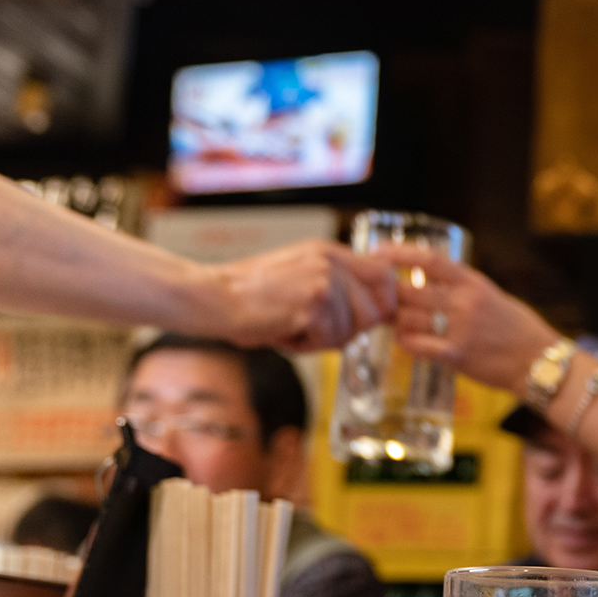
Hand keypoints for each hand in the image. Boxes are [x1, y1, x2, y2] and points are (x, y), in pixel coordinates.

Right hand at [211, 239, 393, 350]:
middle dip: (350, 332)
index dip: (385, 304)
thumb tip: (378, 314)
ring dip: (321, 341)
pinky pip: (328, 340)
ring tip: (289, 327)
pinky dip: (304, 346)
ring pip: (350, 331)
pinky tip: (282, 331)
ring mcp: (324, 280)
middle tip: (314, 331)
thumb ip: (337, 288)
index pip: (384, 275)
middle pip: (374, 311)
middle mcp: (331, 261)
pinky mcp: (313, 302)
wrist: (213, 298)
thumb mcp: (300, 278)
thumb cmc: (252, 297)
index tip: (374, 321)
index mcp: (329, 251)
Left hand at [377, 247, 559, 391]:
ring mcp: (459, 329)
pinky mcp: (456, 355)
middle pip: (408, 291)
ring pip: (408, 319)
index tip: (378, 253)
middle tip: (379, 299)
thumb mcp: (493, 295)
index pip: (429, 260)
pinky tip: (406, 340)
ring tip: (394, 322)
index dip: (399, 254)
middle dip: (388, 296)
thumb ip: (462, 288)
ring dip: (396, 321)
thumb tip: (429, 279)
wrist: (539, 361)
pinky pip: (416, 345)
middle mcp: (464, 302)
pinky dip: (405, 341)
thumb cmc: (518, 329)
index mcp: (473, 282)